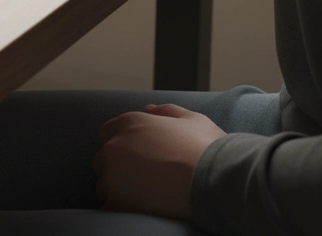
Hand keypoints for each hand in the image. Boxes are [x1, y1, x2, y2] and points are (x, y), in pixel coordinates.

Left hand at [94, 103, 225, 219]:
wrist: (217, 183)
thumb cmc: (208, 149)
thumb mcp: (191, 119)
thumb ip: (166, 111)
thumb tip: (148, 110)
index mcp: (129, 123)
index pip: (108, 134)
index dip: (122, 146)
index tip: (136, 159)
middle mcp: (114, 146)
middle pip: (104, 160)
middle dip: (118, 169)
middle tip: (142, 181)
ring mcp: (113, 175)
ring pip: (104, 185)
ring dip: (117, 191)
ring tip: (143, 198)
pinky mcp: (117, 203)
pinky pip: (108, 208)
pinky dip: (119, 210)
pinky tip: (138, 211)